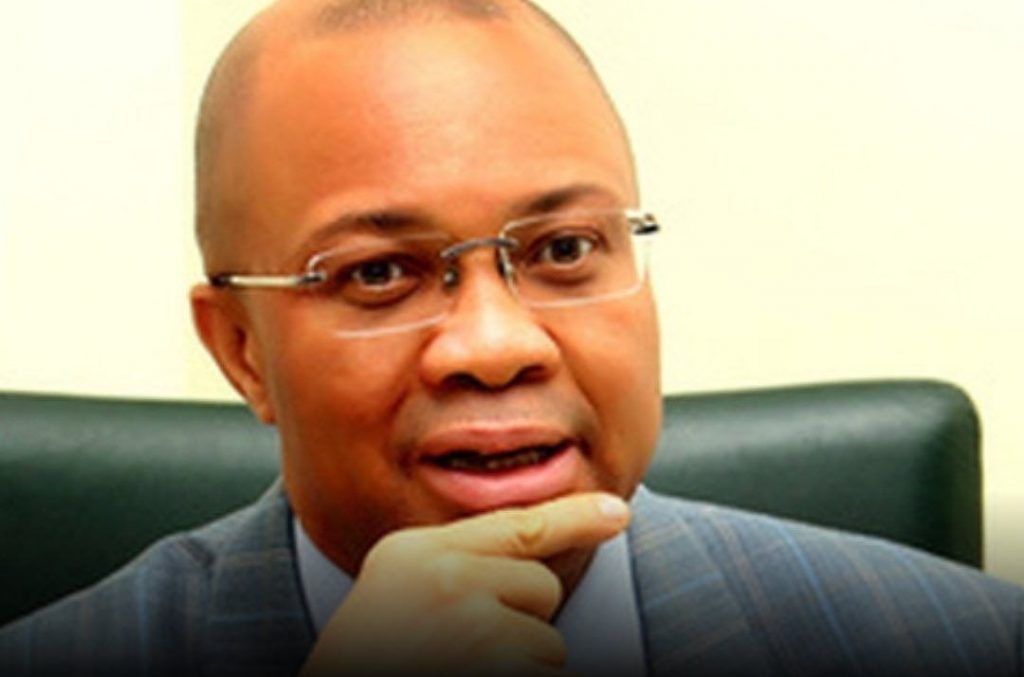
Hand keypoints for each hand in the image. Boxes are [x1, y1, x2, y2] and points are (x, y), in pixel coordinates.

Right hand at [299, 492, 630, 675]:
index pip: (517, 526)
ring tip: (461, 667)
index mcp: (419, 554)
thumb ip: (456, 565)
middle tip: (460, 647)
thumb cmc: (370, 650)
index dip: (576, 516)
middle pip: (541, 589)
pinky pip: (547, 676)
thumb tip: (536, 570)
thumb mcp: (398, 590)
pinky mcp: (496, 668)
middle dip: (521, 622)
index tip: (618, 511)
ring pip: (548, 645)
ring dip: (519, 665)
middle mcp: (448, 580)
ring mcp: (471, 628)